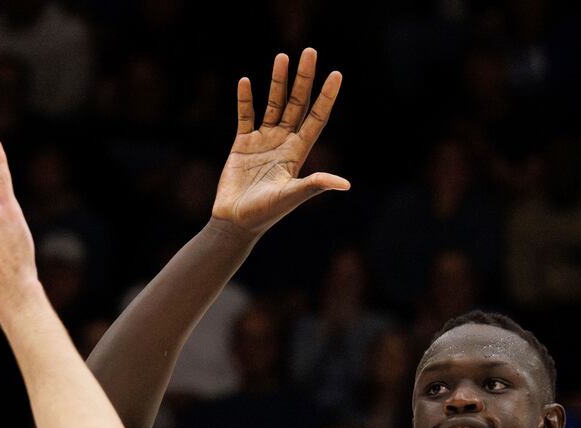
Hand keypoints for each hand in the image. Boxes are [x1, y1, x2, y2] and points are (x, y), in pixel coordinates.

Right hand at [211, 48, 348, 235]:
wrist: (235, 223)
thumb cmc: (265, 214)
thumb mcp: (292, 196)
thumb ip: (315, 185)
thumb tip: (345, 184)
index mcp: (298, 153)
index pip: (316, 118)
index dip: (326, 97)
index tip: (336, 74)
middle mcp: (283, 143)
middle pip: (297, 104)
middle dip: (304, 78)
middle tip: (310, 52)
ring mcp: (263, 142)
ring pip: (273, 105)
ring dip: (277, 82)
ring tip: (281, 57)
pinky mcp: (242, 144)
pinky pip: (245, 116)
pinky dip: (245, 100)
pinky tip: (247, 82)